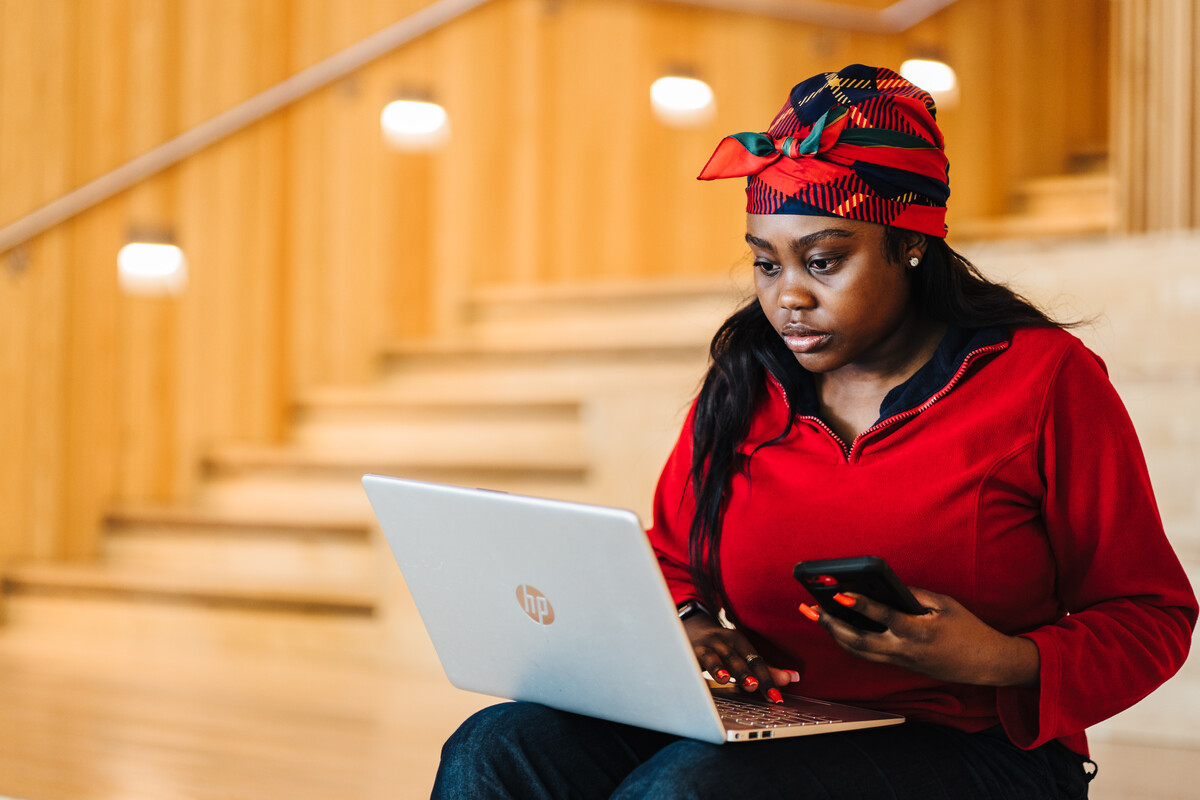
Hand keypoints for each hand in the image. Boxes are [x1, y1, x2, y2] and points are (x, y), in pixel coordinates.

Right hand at [682, 611, 799, 702]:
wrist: (691, 627)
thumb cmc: (722, 647)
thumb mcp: (742, 654)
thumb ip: (765, 669)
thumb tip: (794, 678)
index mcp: (740, 642)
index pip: (756, 661)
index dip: (767, 678)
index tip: (776, 697)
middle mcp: (725, 642)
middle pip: (738, 659)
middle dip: (747, 673)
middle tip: (754, 687)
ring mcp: (707, 646)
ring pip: (716, 658)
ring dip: (723, 669)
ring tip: (728, 679)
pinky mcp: (690, 651)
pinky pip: (696, 661)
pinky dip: (701, 670)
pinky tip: (704, 680)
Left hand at [803, 588, 1039, 686]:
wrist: (985, 663)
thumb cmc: (967, 629)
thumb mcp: (945, 605)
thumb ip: (913, 595)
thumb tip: (884, 586)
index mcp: (919, 631)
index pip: (883, 617)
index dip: (860, 605)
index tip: (838, 592)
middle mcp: (905, 650)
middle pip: (860, 641)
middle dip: (832, 625)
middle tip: (810, 609)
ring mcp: (901, 661)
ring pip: (859, 651)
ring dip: (834, 634)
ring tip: (815, 615)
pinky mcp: (900, 665)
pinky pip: (868, 654)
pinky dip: (849, 641)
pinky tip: (836, 627)